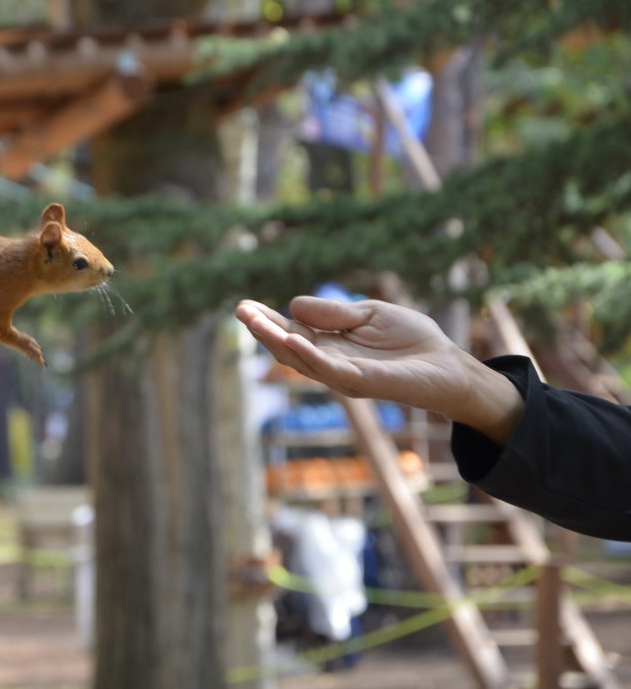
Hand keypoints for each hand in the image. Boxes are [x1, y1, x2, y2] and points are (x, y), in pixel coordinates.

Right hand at [236, 296, 522, 443]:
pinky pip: (329, 369)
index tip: (244, 305)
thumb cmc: (412, 340)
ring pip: (300, 359)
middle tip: (240, 310)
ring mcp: (342, 375)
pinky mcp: (361, 382)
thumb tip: (294, 305)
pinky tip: (292, 339)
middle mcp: (329, 363)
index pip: (290, 331)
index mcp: (329, 345)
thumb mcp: (369, 313)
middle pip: (286, 346)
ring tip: (254, 320)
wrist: (448, 366)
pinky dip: (309, 354)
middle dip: (262, 329)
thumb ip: (334, 313)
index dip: (267, 319)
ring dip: (275, 339)